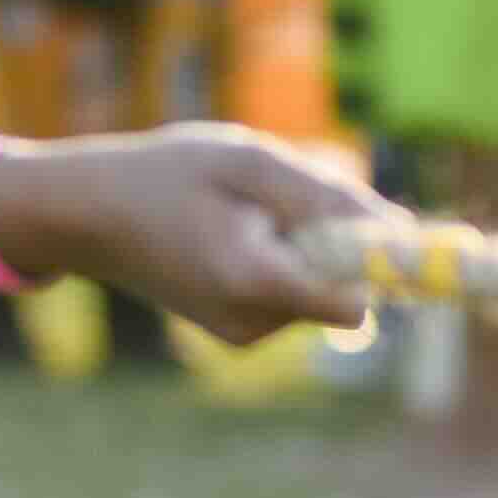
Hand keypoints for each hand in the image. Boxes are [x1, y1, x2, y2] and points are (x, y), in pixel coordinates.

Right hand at [0, 123, 411, 347]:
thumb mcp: (248, 161)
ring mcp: (243, 336)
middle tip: (280, 201)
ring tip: (243, 213)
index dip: (387, 267)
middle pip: (344, 292)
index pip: (356, 297)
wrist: (87, 217)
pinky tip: (232, 236)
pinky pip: (294, 297)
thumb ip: (326, 196)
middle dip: (337, 245)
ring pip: (320, 293)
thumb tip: (403, 229)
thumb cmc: (165, 175)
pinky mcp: (238, 335)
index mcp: (253, 278)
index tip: (411, 240)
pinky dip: (283, 264)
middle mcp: (252, 323)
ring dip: (306, 250)